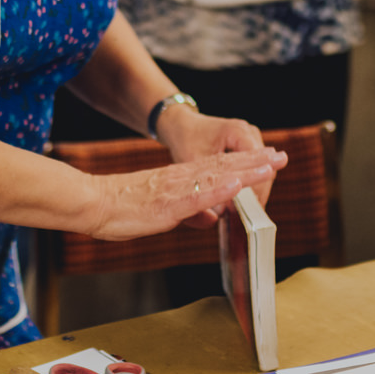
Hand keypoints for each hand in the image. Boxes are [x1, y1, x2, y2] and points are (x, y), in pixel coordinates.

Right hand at [84, 145, 286, 239]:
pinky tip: (236, 184)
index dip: (246, 163)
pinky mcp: (168, 203)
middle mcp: (182, 178)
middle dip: (255, 162)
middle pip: (224, 167)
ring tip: (269, 164)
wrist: (93, 202)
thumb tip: (211, 217)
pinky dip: (219, 189)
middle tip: (281, 156)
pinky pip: (197, 195)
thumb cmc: (122, 208)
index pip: (219, 168)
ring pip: (217, 177)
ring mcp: (176, 189)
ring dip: (245, 171)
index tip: (268, 159)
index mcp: (180, 179)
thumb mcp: (164, 212)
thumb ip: (189, 212)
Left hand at [161, 106, 280, 208]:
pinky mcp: (247, 144)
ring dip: (256, 187)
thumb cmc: (186, 140)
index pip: (255, 164)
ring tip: (250, 207)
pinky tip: (249, 197)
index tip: (247, 208)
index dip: (253, 189)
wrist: (183, 124)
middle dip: (257, 191)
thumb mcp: (193, 162)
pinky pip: (255, 165)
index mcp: (236, 132)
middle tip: (251, 214)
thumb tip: (221, 213)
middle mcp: (247, 132)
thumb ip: (206, 186)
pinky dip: (252, 180)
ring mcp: (250, 137)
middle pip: (262, 166)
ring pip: (261, 167)